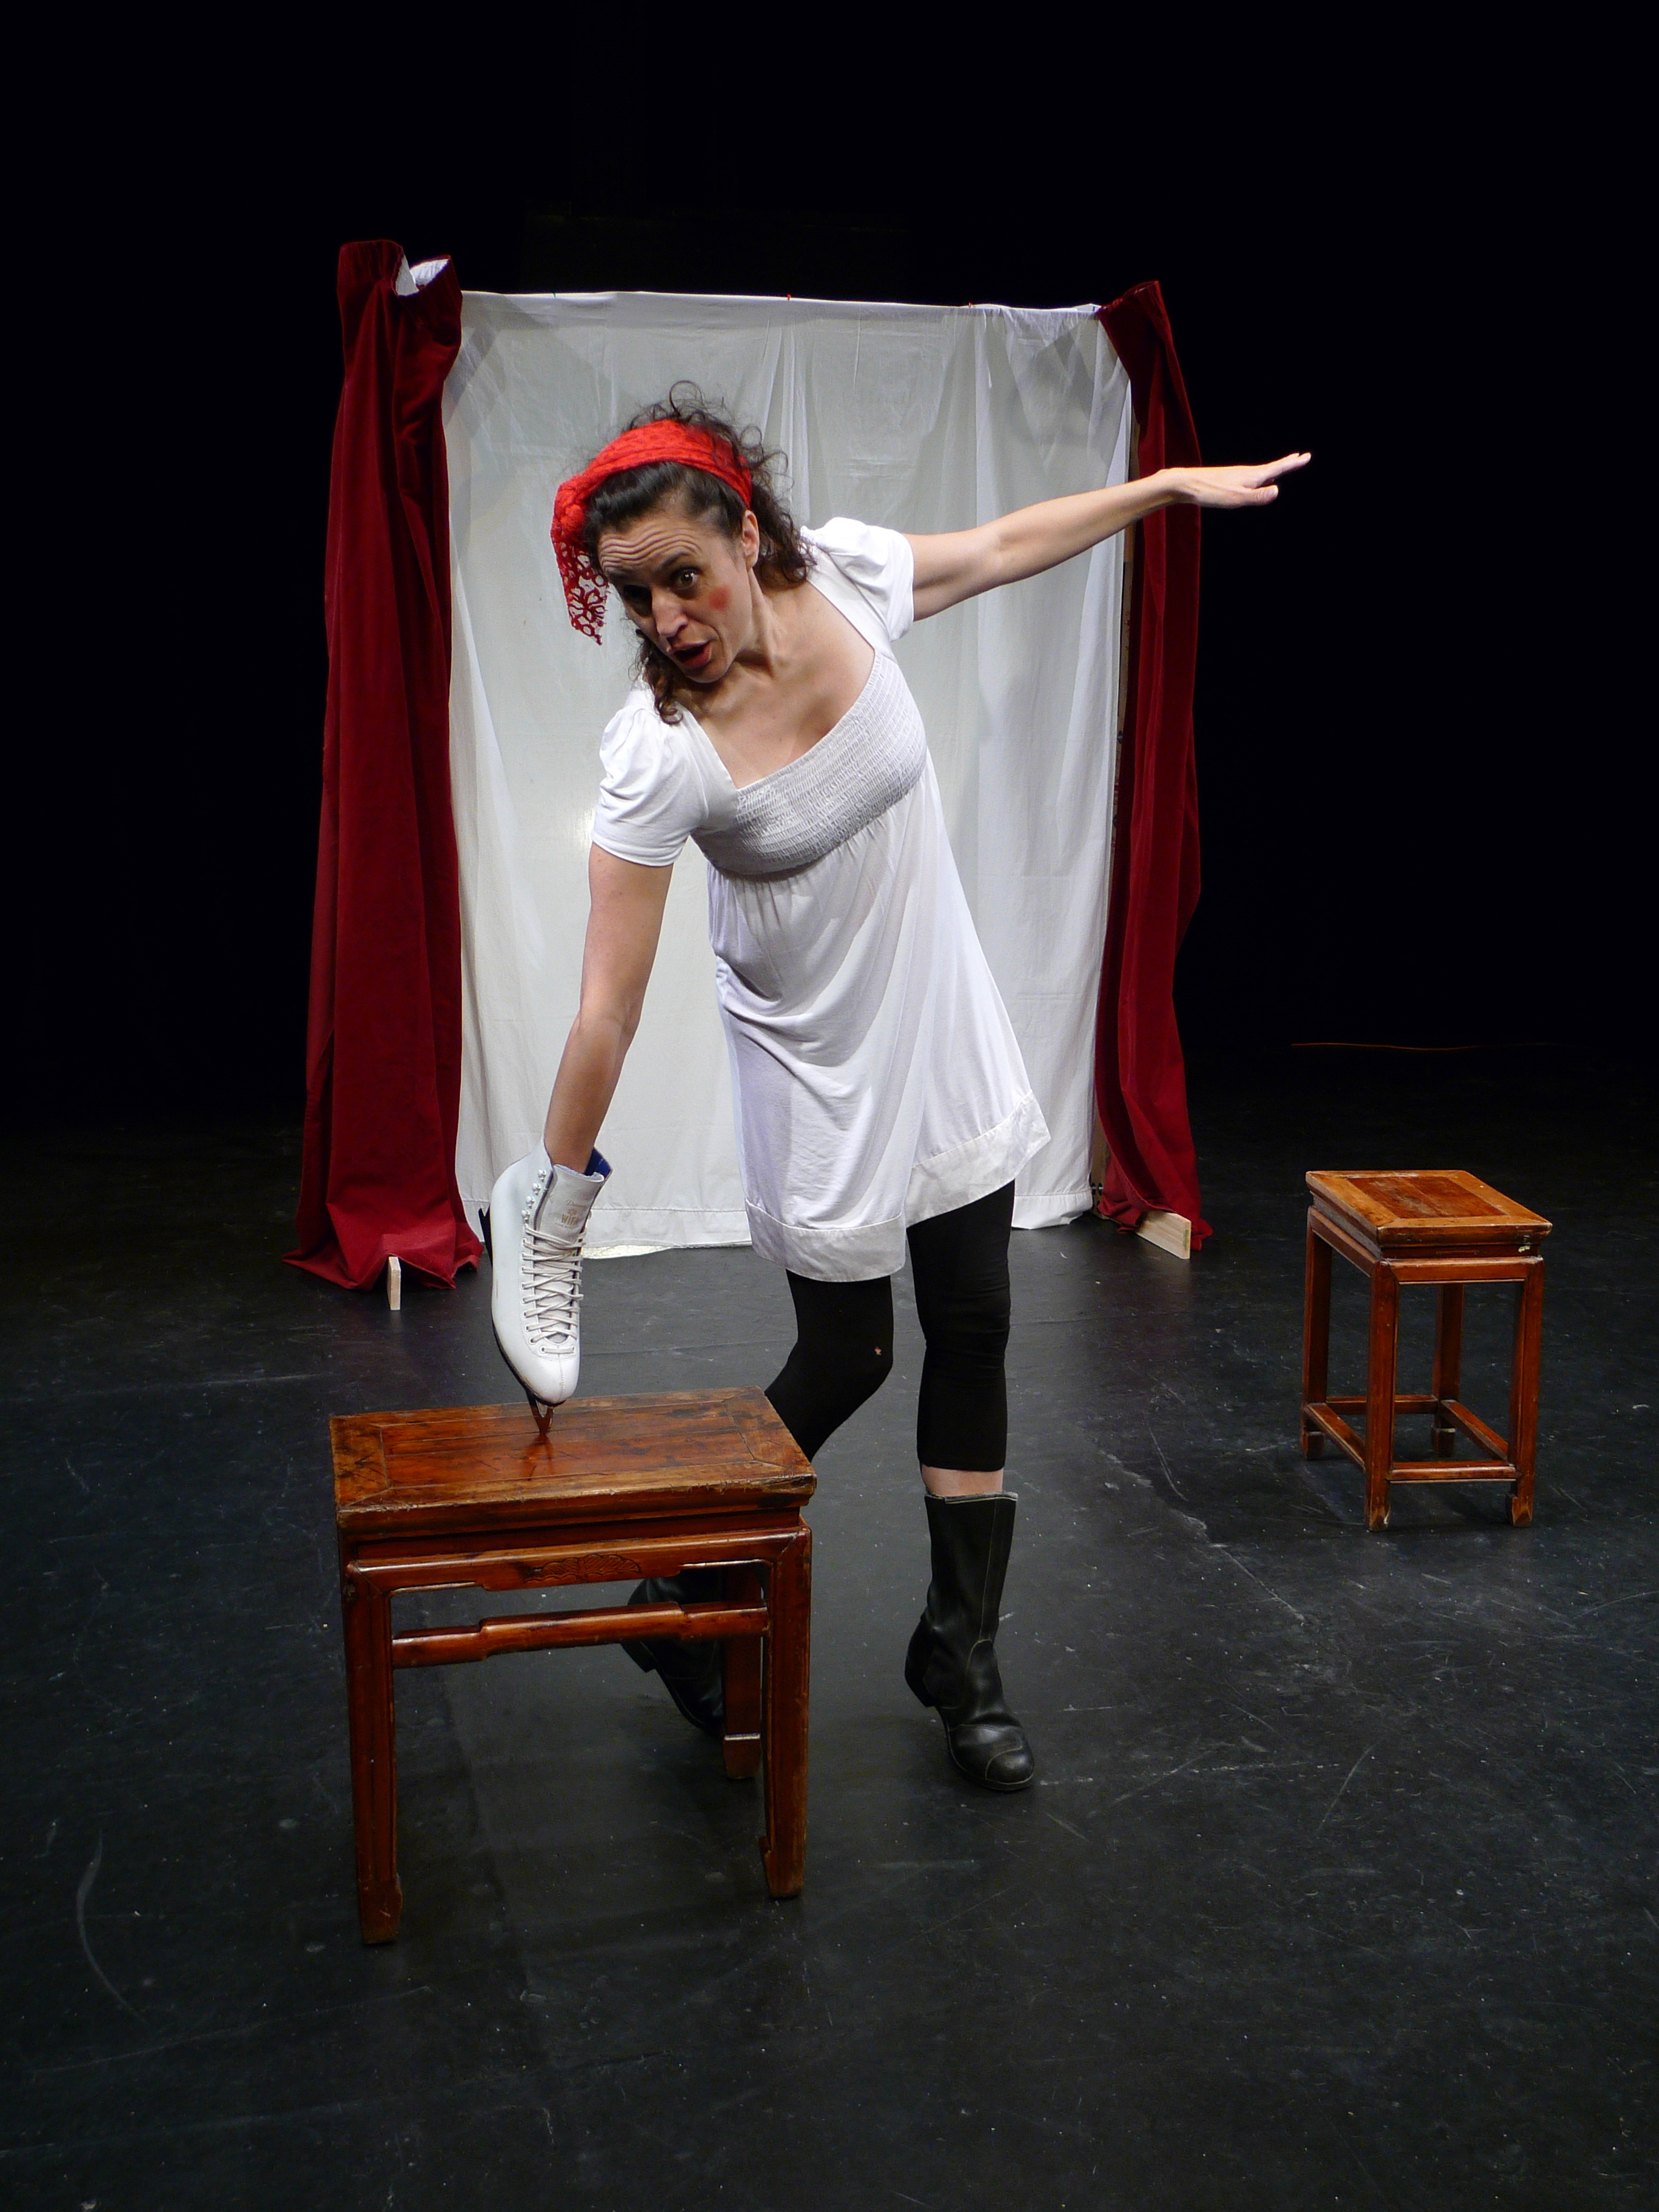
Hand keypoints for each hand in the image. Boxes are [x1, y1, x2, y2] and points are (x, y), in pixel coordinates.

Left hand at [1163, 453, 1310, 507]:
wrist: (1186, 484)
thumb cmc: (1211, 492)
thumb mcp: (1236, 498)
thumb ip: (1257, 497)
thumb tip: (1277, 491)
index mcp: (1252, 476)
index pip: (1277, 469)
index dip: (1292, 464)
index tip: (1306, 456)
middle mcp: (1246, 472)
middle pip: (1271, 467)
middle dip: (1287, 463)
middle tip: (1300, 457)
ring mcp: (1237, 475)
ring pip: (1261, 471)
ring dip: (1275, 469)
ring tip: (1282, 468)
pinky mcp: (1228, 479)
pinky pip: (1251, 476)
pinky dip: (1261, 476)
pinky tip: (1257, 481)